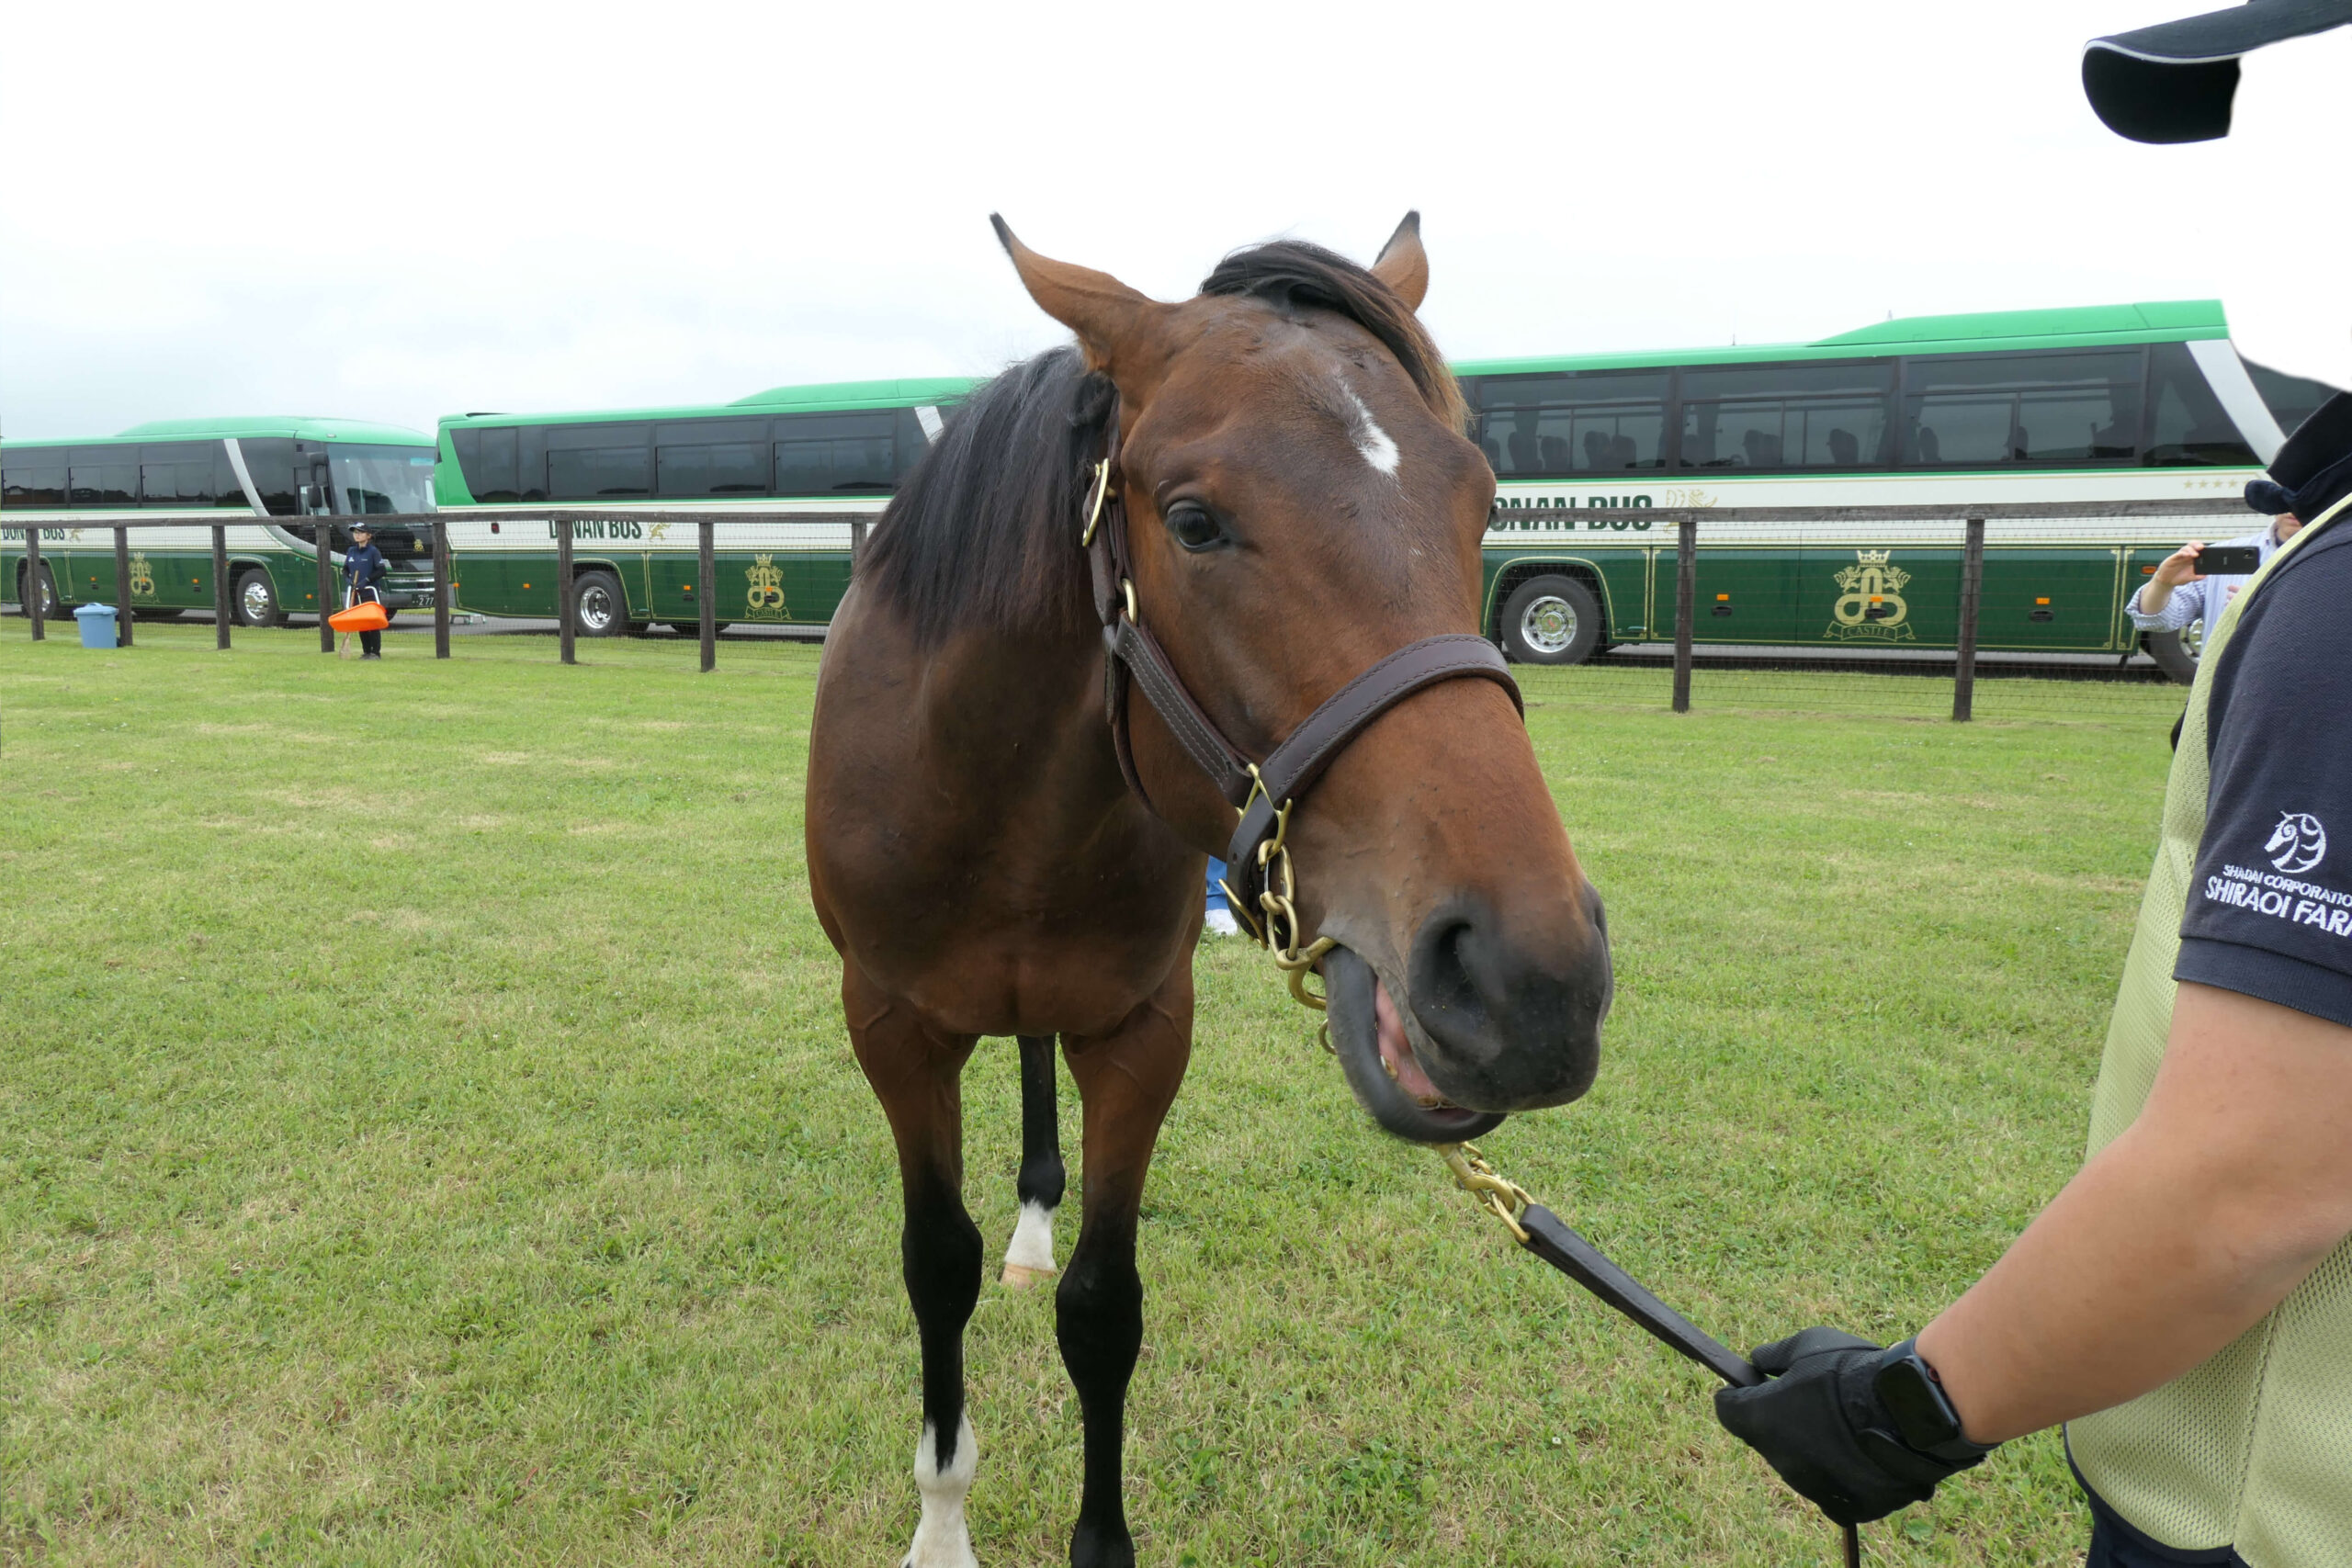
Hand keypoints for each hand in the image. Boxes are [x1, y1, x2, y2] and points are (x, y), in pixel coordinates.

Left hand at [1714, 1329, 1984, 1525]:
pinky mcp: (1847, 1507)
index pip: (1727, 1409)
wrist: (1905, 1413)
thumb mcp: (1805, 1345)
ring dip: (1816, 1448)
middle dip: (1783, 1420)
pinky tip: (1867, 1451)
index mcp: (1759, 1420)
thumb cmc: (1851, 1373)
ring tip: (1851, 1425)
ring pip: (1804, 1465)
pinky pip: (1838, 1489)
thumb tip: (1757, 1362)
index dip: (1739, 1393)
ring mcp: (1812, 1488)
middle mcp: (1779, 1461)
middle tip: (1815, 1400)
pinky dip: (1847, 1473)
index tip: (1755, 1383)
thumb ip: (1773, 1355)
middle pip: (1769, 1439)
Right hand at [2152, 541, 2207, 587]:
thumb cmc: (2179, 577)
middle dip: (2197, 545)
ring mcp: (2179, 557)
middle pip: (2192, 546)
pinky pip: (2177, 554)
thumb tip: (2205, 576)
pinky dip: (2182, 553)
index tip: (2208, 550)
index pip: (2198, 549)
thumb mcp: (2190, 578)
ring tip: (2195, 555)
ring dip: (2191, 550)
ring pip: (2186, 548)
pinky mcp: (2172, 559)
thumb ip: (2197, 577)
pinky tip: (2186, 555)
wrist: (2167, 581)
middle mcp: (2186, 555)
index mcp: (2192, 559)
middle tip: (2201, 548)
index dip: (2203, 548)